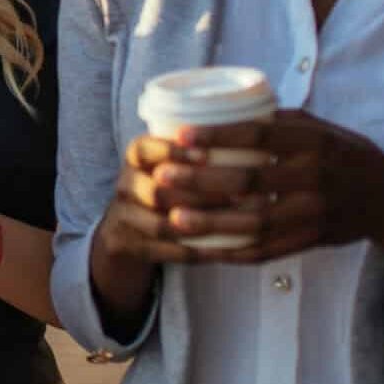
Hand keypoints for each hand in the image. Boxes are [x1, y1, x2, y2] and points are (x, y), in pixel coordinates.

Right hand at [94, 132, 240, 271]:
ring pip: (164, 225)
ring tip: (239, 223)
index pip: (146, 150)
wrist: (128, 226)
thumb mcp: (172, 158)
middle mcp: (126, 184)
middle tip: (240, 196)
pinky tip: (230, 248)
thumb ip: (201, 145)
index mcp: (136, 156)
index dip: (175, 153)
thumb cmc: (167, 183)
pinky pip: (171, 252)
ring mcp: (126, 217)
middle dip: (200, 196)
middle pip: (159, 192)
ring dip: (202, 225)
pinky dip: (202, 251)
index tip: (207, 155)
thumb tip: (257, 131)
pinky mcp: (134, 246)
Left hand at [157, 110, 383, 263]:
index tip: (181, 137)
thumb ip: (275, 122)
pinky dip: (232, 252)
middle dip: (201, 181)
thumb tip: (220, 113)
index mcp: (313, 141)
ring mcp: (314, 213)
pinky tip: (201, 248)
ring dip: (211, 223)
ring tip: (174, 219)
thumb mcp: (317, 128)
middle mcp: (314, 177)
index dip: (218, 136)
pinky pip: (266, 250)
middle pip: (250, 181)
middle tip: (163, 178)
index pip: (260, 136)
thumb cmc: (342, 153)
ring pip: (256, 222)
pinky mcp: (311, 240)